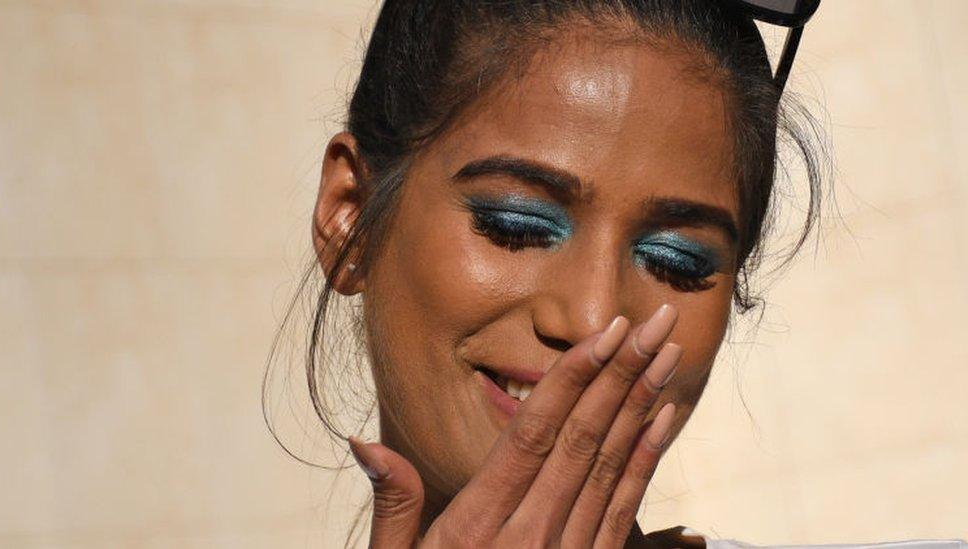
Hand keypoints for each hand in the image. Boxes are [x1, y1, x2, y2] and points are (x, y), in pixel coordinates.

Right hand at [349, 304, 680, 547]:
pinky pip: (624, 509)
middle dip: (622, 375)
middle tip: (655, 322)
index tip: (606, 333)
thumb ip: (393, 506)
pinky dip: (647, 460)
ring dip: (643, 407)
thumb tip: (365, 441)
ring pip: (612, 469)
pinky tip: (661, 420)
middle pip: (583, 441)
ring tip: (668, 356)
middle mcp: (530, 539)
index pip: (535, 436)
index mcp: (477, 528)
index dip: (574, 380)